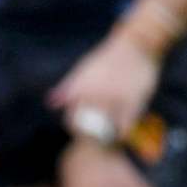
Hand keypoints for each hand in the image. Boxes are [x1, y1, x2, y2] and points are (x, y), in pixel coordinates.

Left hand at [49, 31, 161, 148]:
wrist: (135, 46)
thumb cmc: (106, 59)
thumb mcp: (83, 71)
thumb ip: (68, 88)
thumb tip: (52, 104)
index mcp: (80, 88)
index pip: (72, 119)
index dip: (75, 128)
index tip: (80, 131)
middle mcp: (95, 95)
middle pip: (89, 127)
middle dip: (91, 136)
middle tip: (95, 140)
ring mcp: (114, 99)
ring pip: (107, 128)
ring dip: (107, 136)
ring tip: (108, 139)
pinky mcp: (133, 101)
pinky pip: (125, 125)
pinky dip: (121, 132)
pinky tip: (121, 134)